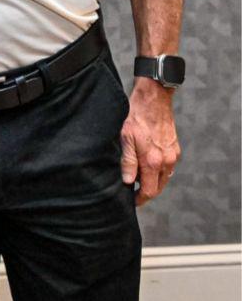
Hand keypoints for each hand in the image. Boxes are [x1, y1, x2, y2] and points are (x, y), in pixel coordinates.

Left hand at [119, 79, 180, 205]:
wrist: (153, 99)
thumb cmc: (135, 116)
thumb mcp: (125, 138)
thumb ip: (128, 162)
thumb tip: (128, 182)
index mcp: (153, 161)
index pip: (149, 191)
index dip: (140, 199)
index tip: (131, 201)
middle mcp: (166, 161)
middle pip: (158, 187)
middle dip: (146, 191)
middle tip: (131, 191)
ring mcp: (172, 155)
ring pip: (164, 177)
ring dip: (152, 181)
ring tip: (137, 178)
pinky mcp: (175, 148)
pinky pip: (168, 167)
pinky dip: (158, 171)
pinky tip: (147, 165)